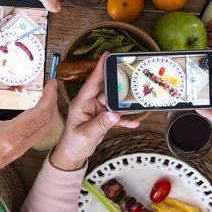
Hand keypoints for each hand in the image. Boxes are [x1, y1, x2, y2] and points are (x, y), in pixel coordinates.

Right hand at [0, 75, 59, 198]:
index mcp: (10, 137)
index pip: (42, 115)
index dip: (50, 97)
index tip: (50, 83)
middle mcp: (19, 145)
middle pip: (49, 122)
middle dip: (53, 102)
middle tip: (48, 87)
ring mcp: (19, 151)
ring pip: (44, 130)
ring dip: (47, 112)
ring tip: (40, 96)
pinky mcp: (15, 153)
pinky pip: (34, 135)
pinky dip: (38, 121)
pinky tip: (28, 111)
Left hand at [50, 54, 139, 170]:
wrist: (73, 156)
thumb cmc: (73, 144)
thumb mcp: (86, 135)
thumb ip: (101, 124)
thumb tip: (114, 113)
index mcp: (81, 103)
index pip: (92, 82)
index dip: (99, 68)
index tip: (106, 55)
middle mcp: (90, 104)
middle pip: (107, 91)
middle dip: (120, 86)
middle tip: (133, 79)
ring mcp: (97, 110)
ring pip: (114, 103)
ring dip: (126, 106)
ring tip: (138, 104)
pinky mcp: (103, 118)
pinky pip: (117, 116)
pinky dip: (125, 119)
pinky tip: (135, 121)